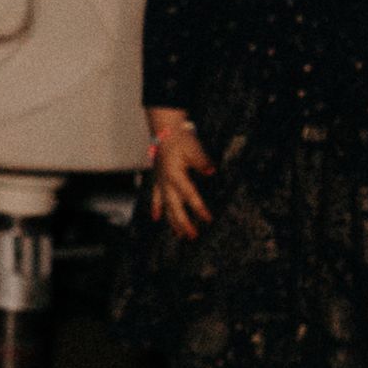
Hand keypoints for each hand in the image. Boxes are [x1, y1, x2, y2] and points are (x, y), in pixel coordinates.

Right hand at [146, 109, 211, 241]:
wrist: (165, 131)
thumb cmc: (180, 139)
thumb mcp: (194, 149)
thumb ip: (202, 162)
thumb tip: (211, 171)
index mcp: (175, 175)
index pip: (190, 195)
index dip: (199, 208)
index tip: (208, 219)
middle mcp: (166, 182)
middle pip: (175, 207)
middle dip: (183, 223)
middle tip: (192, 236)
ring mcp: (160, 182)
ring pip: (165, 206)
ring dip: (171, 221)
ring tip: (178, 235)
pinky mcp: (158, 180)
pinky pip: (156, 197)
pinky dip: (156, 208)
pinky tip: (156, 218)